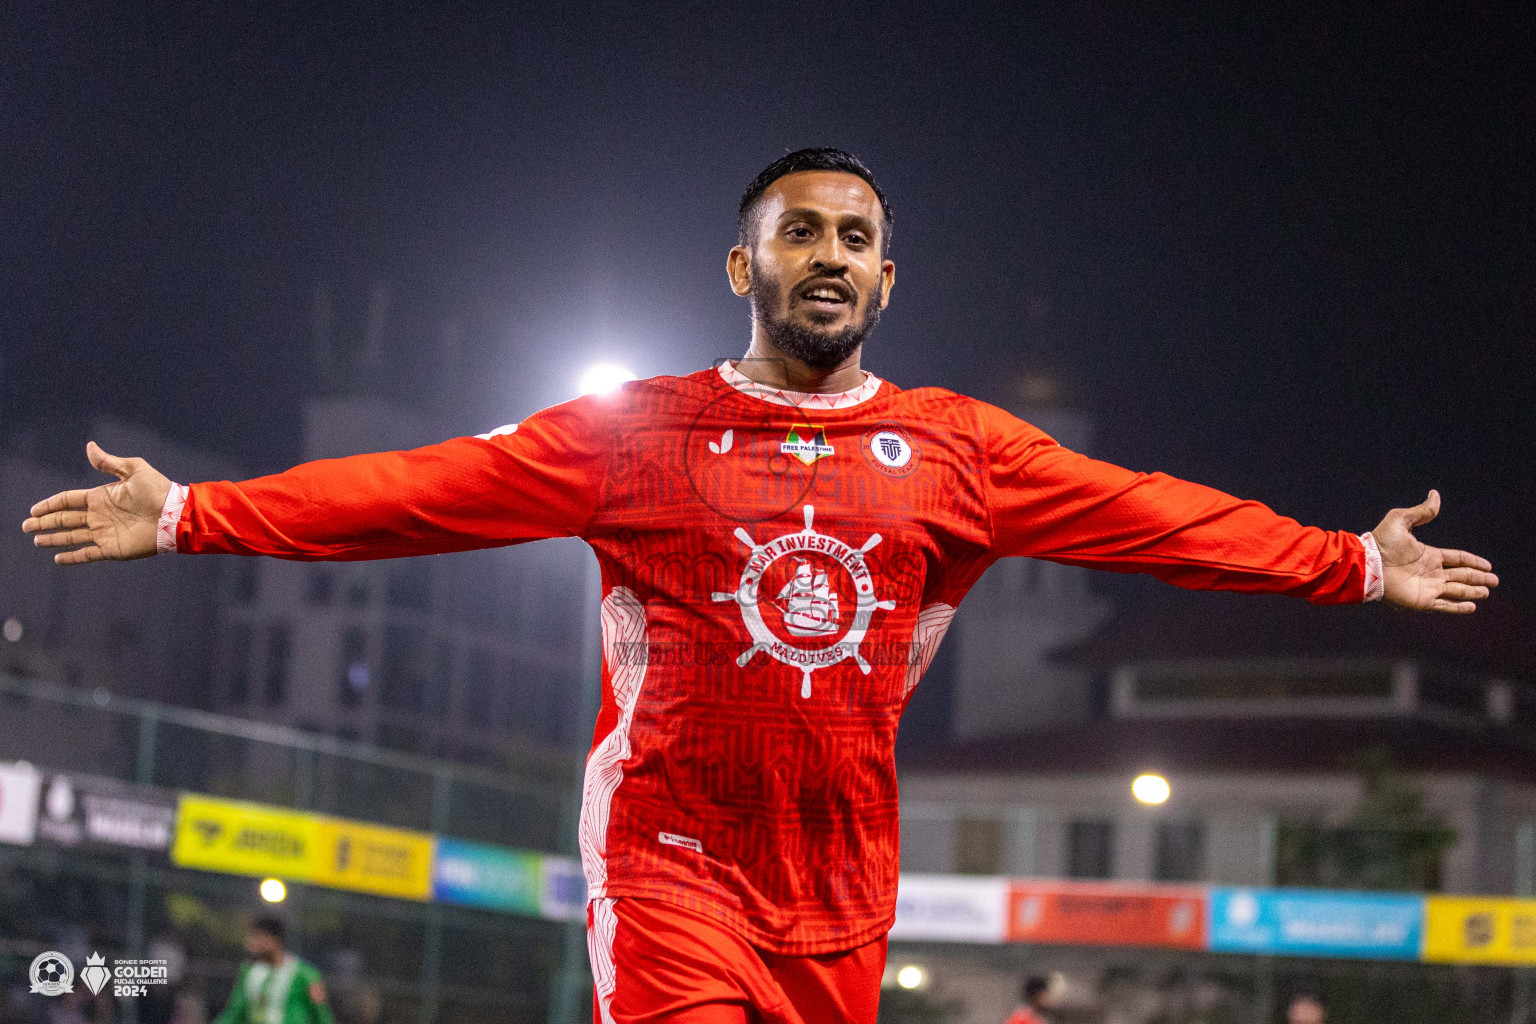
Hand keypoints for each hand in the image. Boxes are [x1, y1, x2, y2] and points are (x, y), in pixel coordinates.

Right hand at [22, 442, 170, 563]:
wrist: (176, 515)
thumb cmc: (158, 490)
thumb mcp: (134, 470)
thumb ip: (109, 463)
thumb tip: (89, 446)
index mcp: (101, 497)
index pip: (68, 501)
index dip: (50, 504)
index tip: (34, 509)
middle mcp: (100, 516)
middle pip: (65, 519)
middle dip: (45, 523)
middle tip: (26, 526)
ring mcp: (105, 533)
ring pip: (72, 537)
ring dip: (54, 539)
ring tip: (36, 541)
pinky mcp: (113, 549)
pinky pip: (88, 554)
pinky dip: (73, 557)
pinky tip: (58, 558)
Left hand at [1373, 490, 1496, 613]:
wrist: (1368, 564)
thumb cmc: (1381, 542)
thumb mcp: (1401, 520)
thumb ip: (1420, 511)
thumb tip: (1435, 495)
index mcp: (1429, 555)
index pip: (1457, 558)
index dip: (1473, 561)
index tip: (1487, 565)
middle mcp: (1431, 572)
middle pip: (1461, 575)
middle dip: (1478, 578)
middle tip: (1494, 581)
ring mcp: (1428, 587)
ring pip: (1457, 590)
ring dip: (1472, 591)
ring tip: (1486, 592)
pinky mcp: (1422, 600)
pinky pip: (1445, 605)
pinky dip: (1458, 607)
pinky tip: (1471, 606)